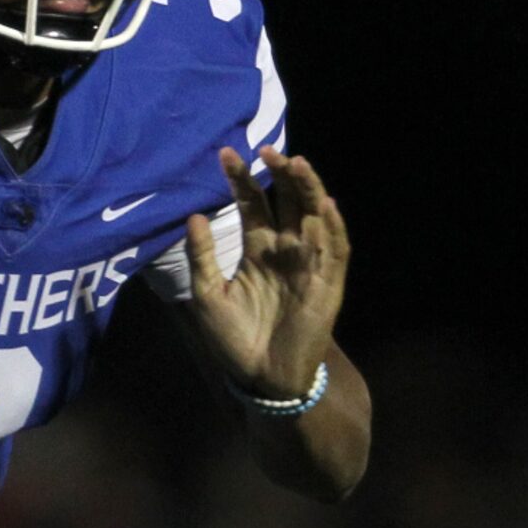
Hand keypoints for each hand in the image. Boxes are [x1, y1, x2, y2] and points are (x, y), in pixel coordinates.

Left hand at [186, 144, 350, 398]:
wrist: (260, 379)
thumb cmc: (233, 341)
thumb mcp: (208, 296)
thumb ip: (202, 257)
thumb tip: (192, 216)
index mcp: (258, 249)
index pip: (254, 203)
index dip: (242, 179)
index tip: (225, 153)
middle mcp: (286, 250)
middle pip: (289, 201)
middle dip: (281, 173)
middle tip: (266, 148)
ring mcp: (309, 265)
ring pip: (315, 217)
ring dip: (309, 190)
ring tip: (296, 163)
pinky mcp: (328, 285)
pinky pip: (335, 252)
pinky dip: (332, 229)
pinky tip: (324, 206)